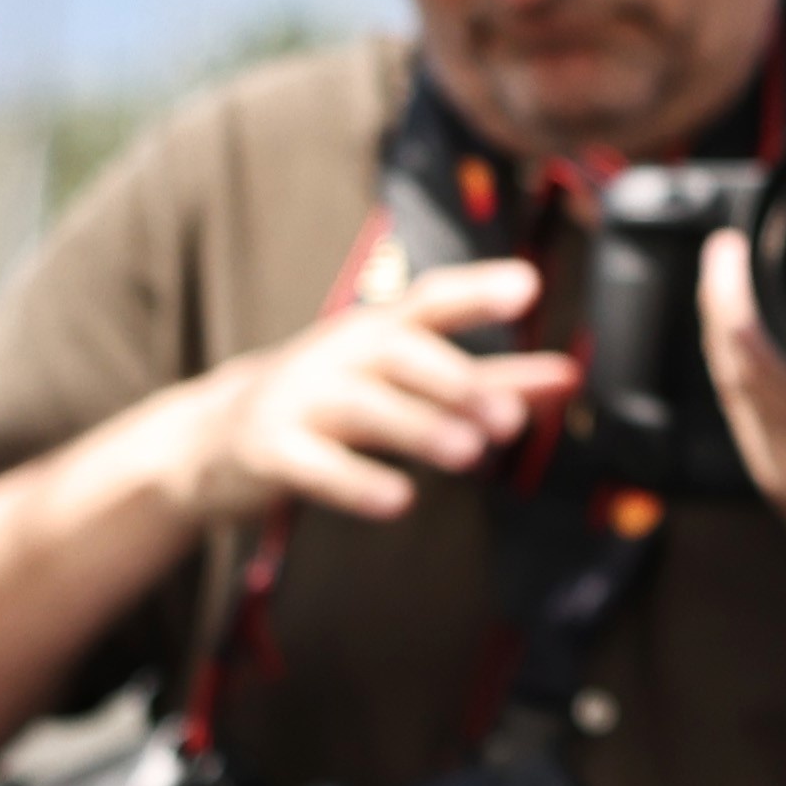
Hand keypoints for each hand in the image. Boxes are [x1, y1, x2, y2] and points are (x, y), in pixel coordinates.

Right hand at [146, 257, 573, 530]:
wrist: (214, 438)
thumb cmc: (332, 398)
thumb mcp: (407, 382)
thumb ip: (491, 380)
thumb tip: (571, 374)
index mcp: (376, 332)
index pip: (429, 301)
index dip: (476, 291)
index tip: (528, 285)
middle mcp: (338, 355)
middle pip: (396, 352)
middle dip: (454, 381)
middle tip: (510, 418)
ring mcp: (299, 400)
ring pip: (361, 406)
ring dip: (417, 426)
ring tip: (468, 452)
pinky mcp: (269, 450)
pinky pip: (312, 464)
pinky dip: (355, 481)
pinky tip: (398, 500)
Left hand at [702, 228, 785, 610]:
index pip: (765, 355)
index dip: (738, 297)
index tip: (735, 249)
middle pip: (737, 369)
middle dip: (722, 303)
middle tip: (725, 254)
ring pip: (733, 391)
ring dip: (724, 334)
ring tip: (728, 285)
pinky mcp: (781, 485)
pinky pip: (743, 413)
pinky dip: (738, 369)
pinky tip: (745, 344)